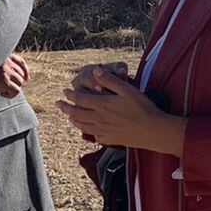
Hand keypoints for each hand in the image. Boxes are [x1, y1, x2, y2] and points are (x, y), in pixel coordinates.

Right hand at [0, 52, 29, 98]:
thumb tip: (8, 77)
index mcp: (2, 55)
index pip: (20, 61)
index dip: (25, 70)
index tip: (26, 78)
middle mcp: (6, 61)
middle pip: (21, 74)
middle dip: (16, 82)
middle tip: (5, 88)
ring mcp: (6, 70)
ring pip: (19, 83)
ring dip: (10, 89)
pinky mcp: (5, 80)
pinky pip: (16, 91)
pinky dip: (9, 95)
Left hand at [56, 66, 185, 154]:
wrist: (153, 131)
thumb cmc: (143, 108)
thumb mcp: (127, 89)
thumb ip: (110, 80)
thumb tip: (96, 70)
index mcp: (102, 105)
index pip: (80, 99)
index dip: (70, 95)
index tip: (64, 91)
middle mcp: (99, 119)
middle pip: (77, 113)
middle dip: (66, 108)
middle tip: (58, 104)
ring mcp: (104, 131)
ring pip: (83, 126)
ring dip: (74, 120)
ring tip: (69, 117)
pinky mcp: (111, 139)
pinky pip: (95, 136)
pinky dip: (89, 132)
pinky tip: (89, 130)